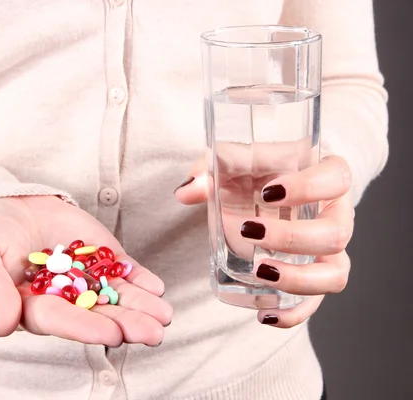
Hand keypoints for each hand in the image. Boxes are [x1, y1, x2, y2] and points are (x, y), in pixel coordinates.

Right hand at [0, 195, 171, 345]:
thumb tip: (2, 326)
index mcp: (31, 305)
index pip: (60, 319)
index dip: (86, 327)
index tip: (112, 334)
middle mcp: (62, 297)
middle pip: (96, 314)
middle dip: (125, 324)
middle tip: (153, 333)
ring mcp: (83, 276)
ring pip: (114, 295)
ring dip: (140, 306)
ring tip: (163, 315)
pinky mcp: (97, 255)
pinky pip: (121, 269)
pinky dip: (139, 278)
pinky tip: (156, 287)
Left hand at [175, 144, 352, 328]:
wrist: (266, 189)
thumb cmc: (257, 171)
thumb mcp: (235, 162)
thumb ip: (212, 170)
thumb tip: (187, 190)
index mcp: (327, 177)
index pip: (336, 178)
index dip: (308, 187)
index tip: (269, 193)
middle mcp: (336, 215)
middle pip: (336, 234)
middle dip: (292, 238)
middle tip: (249, 231)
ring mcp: (329, 251)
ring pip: (335, 274)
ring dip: (299, 279)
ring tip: (259, 272)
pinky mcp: (314, 276)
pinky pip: (315, 303)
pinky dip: (293, 314)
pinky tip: (264, 315)